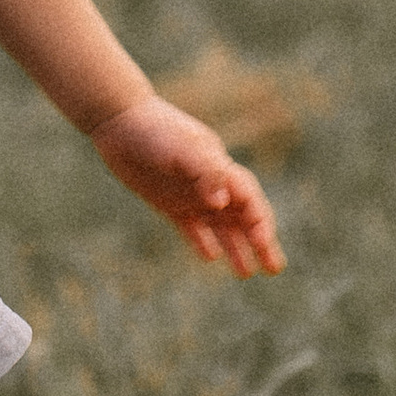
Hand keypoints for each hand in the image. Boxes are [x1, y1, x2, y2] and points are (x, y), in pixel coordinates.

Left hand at [91, 93, 284, 277]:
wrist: (120, 122)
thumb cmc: (156, 131)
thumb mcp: (183, 149)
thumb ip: (205, 172)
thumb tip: (221, 202)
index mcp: (221, 168)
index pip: (250, 200)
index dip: (261, 222)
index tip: (264, 243)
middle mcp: (212, 184)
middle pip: (244, 218)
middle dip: (260, 242)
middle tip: (275, 268)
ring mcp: (192, 195)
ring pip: (221, 227)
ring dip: (236, 248)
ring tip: (247, 273)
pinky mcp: (171, 204)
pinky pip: (192, 228)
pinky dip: (203, 242)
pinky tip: (211, 257)